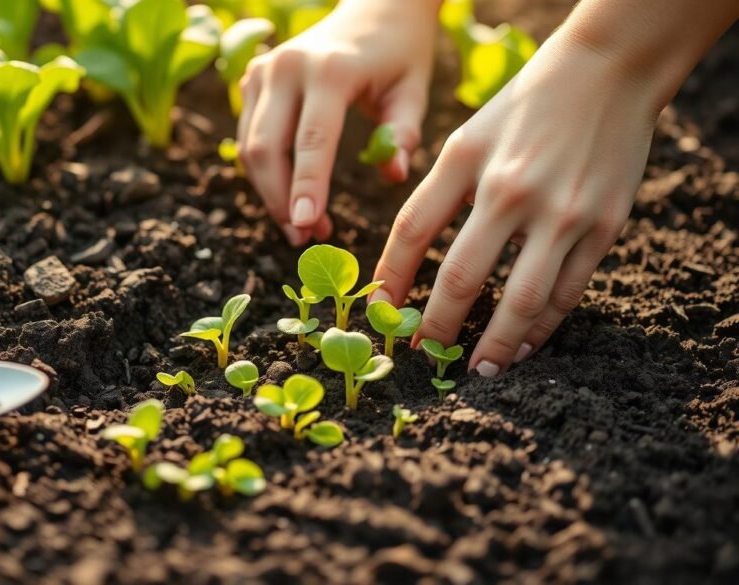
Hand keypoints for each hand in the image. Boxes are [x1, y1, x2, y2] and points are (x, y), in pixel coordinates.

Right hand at [236, 0, 440, 245]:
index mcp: (331, 69)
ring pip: (249, 148)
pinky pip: (248, 136)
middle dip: (280, 200)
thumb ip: (402, 134)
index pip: (312, 139)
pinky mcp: (252, 77)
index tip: (305, 226)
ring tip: (301, 226)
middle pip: (266, 149)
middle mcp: (288, 67)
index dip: (306, 187)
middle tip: (306, 238)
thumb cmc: (400, 54)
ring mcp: (264, 70)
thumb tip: (393, 174)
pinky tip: (289, 194)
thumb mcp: (412, 90)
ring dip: (269, 193)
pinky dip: (264, 171)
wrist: (374, 6)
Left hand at [372, 36, 661, 375]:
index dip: (390, 280)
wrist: (607, 73)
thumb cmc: (523, 110)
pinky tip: (522, 347)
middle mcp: (510, 190)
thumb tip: (404, 263)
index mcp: (465, 162)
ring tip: (477, 370)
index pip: (411, 231)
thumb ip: (436, 195)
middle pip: (461, 278)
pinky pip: (568, 293)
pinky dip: (542, 329)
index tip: (380, 315)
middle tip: (424, 354)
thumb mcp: (466, 139)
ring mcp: (562, 212)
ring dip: (494, 345)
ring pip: (522, 300)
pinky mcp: (604, 226)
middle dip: (436, 326)